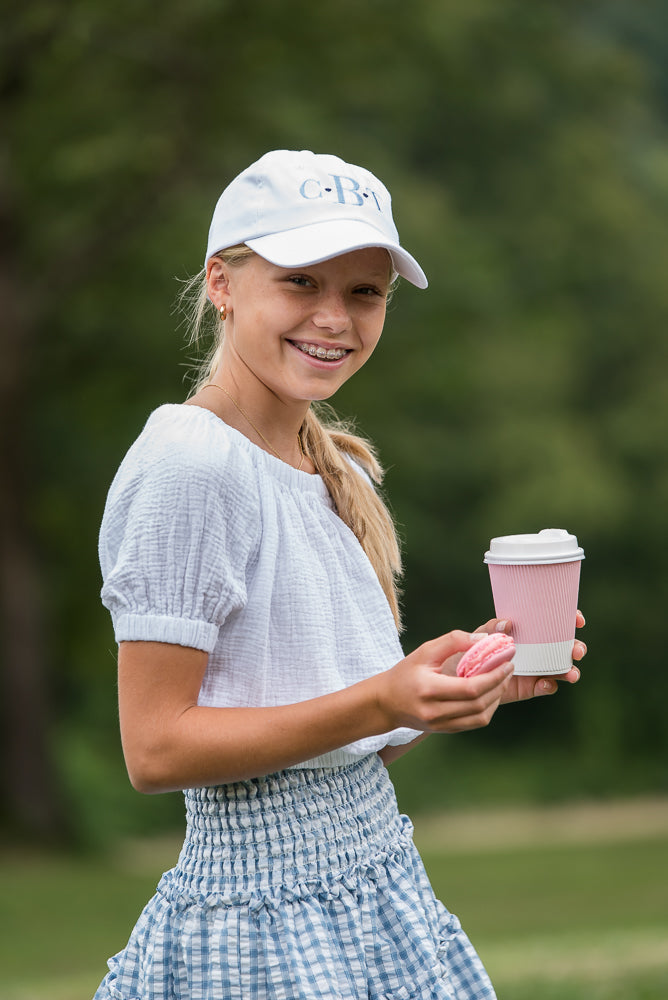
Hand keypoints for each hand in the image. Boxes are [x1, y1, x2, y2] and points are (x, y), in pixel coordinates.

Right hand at [373, 630, 514, 734]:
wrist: (386, 703)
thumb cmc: (405, 674)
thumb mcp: (425, 651)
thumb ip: (453, 640)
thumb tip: (483, 639)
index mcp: (429, 689)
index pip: (471, 688)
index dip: (494, 676)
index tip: (506, 663)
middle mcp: (435, 711)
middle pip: (479, 703)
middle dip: (499, 685)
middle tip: (508, 668)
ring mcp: (441, 724)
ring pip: (480, 716)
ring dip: (496, 698)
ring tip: (502, 680)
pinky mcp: (446, 730)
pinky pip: (474, 723)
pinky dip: (488, 708)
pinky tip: (491, 693)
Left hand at [470, 611, 585, 702]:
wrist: (463, 679)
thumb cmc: (471, 651)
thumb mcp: (479, 636)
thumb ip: (490, 628)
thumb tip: (507, 622)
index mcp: (530, 632)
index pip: (555, 621)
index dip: (571, 619)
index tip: (578, 620)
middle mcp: (538, 650)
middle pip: (566, 647)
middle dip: (577, 647)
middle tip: (576, 651)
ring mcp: (537, 669)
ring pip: (563, 669)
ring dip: (571, 670)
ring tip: (570, 674)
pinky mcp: (530, 687)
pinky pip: (546, 687)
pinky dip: (549, 686)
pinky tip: (545, 683)